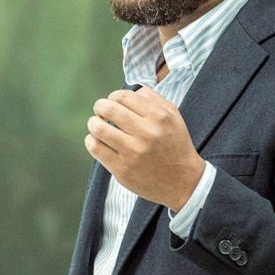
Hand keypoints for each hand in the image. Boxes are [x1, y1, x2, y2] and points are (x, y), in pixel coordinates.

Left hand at [85, 86, 204, 209]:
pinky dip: (91, 140)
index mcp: (159, 117)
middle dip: (100, 107)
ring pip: (98, 128)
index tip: (112, 102)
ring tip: (96, 125)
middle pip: (108, 109)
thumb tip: (130, 92)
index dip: (113, 97)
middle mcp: (146, 133)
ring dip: (93, 123)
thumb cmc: (175, 146)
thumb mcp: (173, 117)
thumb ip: (153, 99)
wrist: (183, 182)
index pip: (123, 96)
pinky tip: (97, 140)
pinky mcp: (122, 169)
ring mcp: (133, 152)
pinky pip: (96, 148)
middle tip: (100, 111)